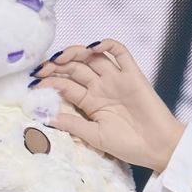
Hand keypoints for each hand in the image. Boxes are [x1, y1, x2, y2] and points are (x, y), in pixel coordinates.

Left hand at [30, 39, 185, 172]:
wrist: (157, 147)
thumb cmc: (128, 146)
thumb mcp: (94, 136)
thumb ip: (72, 124)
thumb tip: (45, 117)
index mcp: (90, 102)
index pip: (66, 86)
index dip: (49, 84)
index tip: (33, 86)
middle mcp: (101, 87)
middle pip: (75, 68)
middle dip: (57, 66)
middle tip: (41, 70)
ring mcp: (116, 79)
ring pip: (93, 57)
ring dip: (76, 53)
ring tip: (60, 57)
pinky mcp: (133, 75)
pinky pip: (120, 52)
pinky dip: (107, 45)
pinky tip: (94, 47)